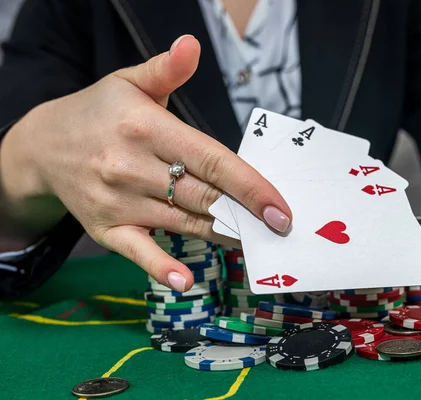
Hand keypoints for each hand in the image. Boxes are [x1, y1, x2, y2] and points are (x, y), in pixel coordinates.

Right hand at [0, 35, 291, 291]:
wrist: (43, 146)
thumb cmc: (100, 113)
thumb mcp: (130, 82)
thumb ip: (166, 69)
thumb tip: (191, 44)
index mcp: (147, 129)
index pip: (211, 161)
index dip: (250, 187)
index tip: (280, 209)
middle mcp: (132, 167)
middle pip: (204, 197)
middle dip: (246, 215)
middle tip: (278, 230)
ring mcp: (117, 202)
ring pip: (185, 223)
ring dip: (224, 235)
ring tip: (256, 242)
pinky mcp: (106, 229)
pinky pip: (139, 252)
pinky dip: (163, 267)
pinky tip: (187, 281)